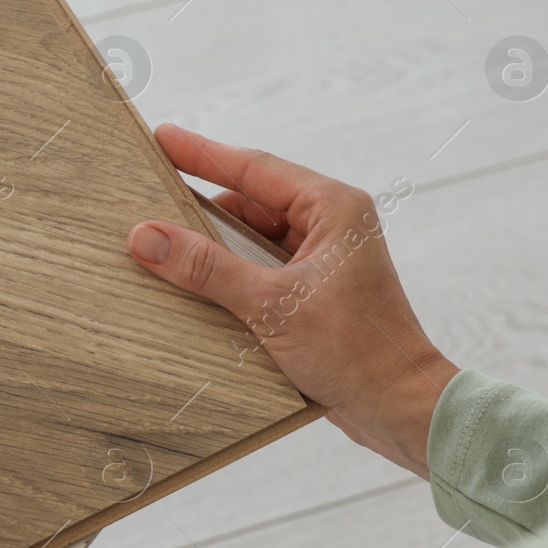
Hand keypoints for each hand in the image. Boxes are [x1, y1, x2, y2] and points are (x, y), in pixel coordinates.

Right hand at [126, 123, 457, 477]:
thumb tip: (147, 237)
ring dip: (211, 246)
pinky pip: (258, 270)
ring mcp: (322, 261)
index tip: (162, 139)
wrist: (401, 409)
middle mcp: (330, 226)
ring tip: (161, 245)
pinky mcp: (313, 294)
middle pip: (250, 203)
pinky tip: (191, 284)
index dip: (202, 153)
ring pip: (251, 239)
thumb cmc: (358, 352)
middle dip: (200, 206)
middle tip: (150, 198)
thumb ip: (207, 268)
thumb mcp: (272, 305)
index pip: (254, 169)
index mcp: (333, 209)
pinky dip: (226, 275)